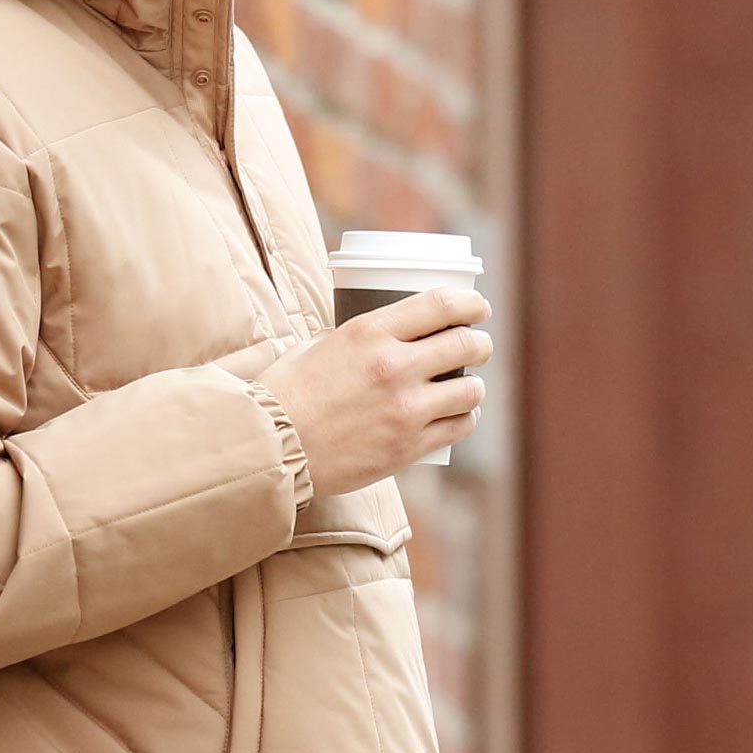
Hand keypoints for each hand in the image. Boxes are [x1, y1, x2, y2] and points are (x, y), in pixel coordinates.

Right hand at [257, 288, 490, 495]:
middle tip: (479, 346)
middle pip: (465, 344)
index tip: (478, 308)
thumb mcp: (317, 345)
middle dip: (481, 343)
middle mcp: (393, 366)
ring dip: (474, 386)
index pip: (441, 305)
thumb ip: (355, 338)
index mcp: (369, 331)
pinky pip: (458, 427)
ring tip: (467, 387)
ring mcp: (404, 409)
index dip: (471, 304)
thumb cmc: (286, 393)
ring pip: (470, 390)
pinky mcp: (407, 447)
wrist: (271, 447)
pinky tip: (459, 415)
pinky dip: (465, 418)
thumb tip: (382, 335)